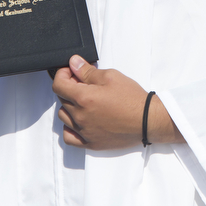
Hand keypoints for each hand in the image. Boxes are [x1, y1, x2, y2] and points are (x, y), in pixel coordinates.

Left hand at [52, 55, 184, 149]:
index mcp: (84, 98)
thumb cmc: (132, 98)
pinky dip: (69, 128)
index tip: (70, 71)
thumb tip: (73, 63)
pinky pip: (69, 137)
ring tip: (84, 101)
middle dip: (69, 88)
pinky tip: (79, 121)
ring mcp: (84, 131)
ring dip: (70, 106)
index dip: (62, 74)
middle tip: (84, 83)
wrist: (147, 120)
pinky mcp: (90, 142)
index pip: (58, 85)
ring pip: (64, 117)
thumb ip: (88, 71)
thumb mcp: (111, 76)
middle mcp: (80, 116)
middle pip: (62, 99)